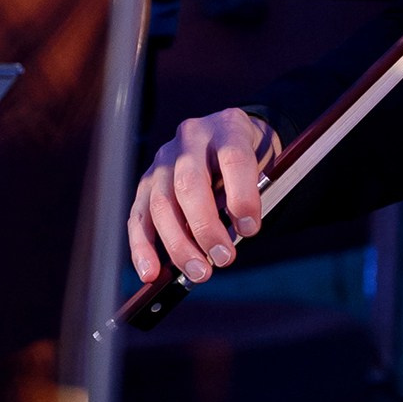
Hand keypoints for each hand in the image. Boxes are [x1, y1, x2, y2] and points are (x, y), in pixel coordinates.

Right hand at [128, 106, 274, 288]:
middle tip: (224, 259)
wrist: (226, 136)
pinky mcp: (146, 182)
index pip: (233, 158)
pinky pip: (139, 216)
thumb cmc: (249, 157)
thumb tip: (237, 235)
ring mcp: (163, 159)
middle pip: (190, 184)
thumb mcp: (264, 163)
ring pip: (161, 204)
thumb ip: (254, 193)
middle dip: (206, 227)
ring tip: (200, 273)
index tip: (250, 229)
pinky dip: (142, 247)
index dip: (242, 196)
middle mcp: (191, 138)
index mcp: (228, 128)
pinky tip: (150, 272)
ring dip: (178, 244)